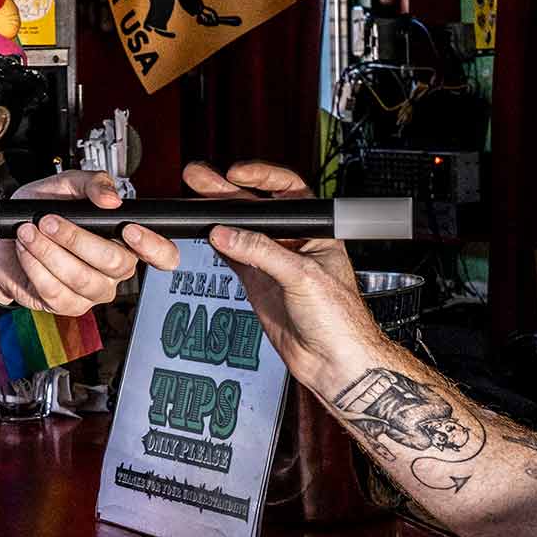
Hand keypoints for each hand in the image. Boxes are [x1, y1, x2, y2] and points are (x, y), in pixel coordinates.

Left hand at [0, 170, 178, 314]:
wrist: (4, 241)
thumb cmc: (39, 213)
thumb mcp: (65, 186)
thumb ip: (92, 183)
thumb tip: (111, 198)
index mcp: (126, 241)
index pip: (162, 254)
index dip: (155, 247)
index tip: (129, 231)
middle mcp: (115, 270)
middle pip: (115, 263)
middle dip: (76, 238)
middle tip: (49, 220)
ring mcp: (93, 291)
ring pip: (82, 278)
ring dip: (49, 251)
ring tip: (29, 232)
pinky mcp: (68, 305)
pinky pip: (56, 291)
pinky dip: (36, 267)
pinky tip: (27, 251)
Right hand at [187, 160, 378, 395]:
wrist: (334, 361)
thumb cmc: (341, 319)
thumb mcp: (303, 276)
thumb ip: (263, 252)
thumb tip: (227, 234)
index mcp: (315, 231)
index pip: (287, 191)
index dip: (261, 178)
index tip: (235, 175)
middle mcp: (294, 243)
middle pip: (257, 209)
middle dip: (228, 193)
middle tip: (201, 180)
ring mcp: (274, 263)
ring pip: (241, 232)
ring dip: (218, 217)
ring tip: (195, 202)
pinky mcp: (259, 283)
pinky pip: (234, 257)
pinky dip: (218, 246)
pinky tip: (204, 233)